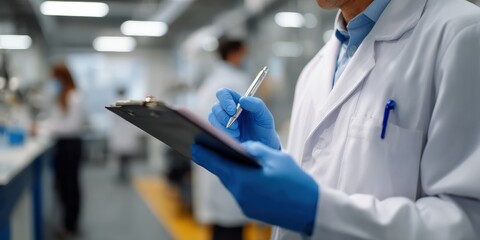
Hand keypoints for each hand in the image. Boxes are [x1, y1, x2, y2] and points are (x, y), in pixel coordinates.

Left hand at [191, 141, 318, 234]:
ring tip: (226, 158)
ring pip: (230, 183)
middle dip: (215, 160)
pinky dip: (239, 181)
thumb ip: (256, 149)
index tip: (192, 145)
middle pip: (222, 173)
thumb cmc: (296, 182)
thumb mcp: (277, 158)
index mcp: (243, 179)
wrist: (310, 210)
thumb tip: (243, 146)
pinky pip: (239, 191)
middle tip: (207, 147)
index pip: (215, 163)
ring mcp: (244, 204)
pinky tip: (243, 173)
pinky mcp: (250, 210)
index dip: (203, 154)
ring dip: (228, 171)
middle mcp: (240, 193)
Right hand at [209, 88, 280, 149]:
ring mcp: (222, 122)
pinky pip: (213, 129)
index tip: (232, 110)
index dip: (225, 99)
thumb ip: (257, 105)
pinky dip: (222, 133)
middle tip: (235, 125)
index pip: (224, 93)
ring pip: (212, 117)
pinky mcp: (220, 132)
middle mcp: (228, 110)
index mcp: (237, 101)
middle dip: (223, 116)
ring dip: (223, 125)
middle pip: (216, 106)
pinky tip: (234, 137)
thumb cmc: (264, 130)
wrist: (262, 147)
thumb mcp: (265, 116)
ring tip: (237, 132)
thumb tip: (242, 100)